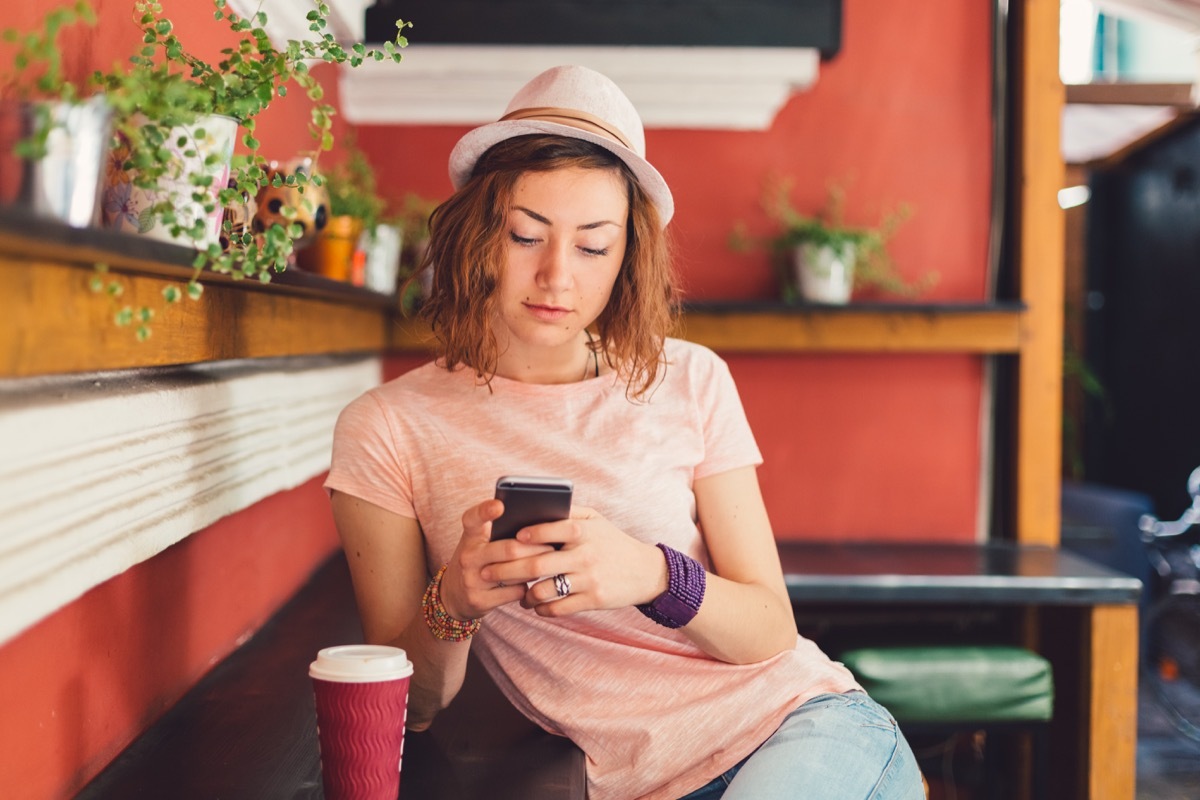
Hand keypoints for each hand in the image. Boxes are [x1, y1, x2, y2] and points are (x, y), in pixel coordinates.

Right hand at [437, 498, 555, 620]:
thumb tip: (539, 522)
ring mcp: (471, 579)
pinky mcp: (479, 600)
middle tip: (553, 546)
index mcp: (470, 536)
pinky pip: (514, 592)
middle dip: (535, 548)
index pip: (472, 518)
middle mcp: (468, 556)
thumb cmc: (479, 559)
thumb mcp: (481, 541)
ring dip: (534, 568)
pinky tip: (532, 583)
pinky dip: (527, 587)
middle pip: (509, 549)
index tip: (500, 505)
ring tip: (548, 563)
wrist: (454, 594)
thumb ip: (500, 529)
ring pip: (514, 573)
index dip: (485, 511)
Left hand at [481, 505, 668, 617]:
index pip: (552, 529)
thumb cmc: (612, 542)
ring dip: (523, 594)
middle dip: (507, 569)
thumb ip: (568, 513)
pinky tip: (535, 604)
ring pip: (544, 589)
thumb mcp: (596, 520)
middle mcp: (585, 554)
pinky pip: (558, 608)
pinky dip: (541, 608)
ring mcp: (588, 579)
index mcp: (584, 531)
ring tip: (515, 593)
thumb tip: (534, 508)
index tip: (510, 538)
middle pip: (537, 564)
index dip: (529, 534)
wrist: (645, 571)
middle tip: (487, 572)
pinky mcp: (593, 600)